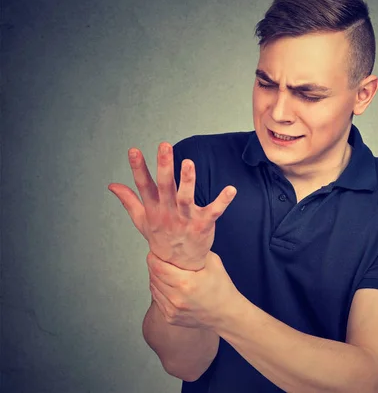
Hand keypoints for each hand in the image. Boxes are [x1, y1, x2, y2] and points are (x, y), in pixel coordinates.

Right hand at [108, 142, 236, 269]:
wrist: (179, 264)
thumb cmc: (162, 237)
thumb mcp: (142, 220)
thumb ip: (129, 200)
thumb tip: (112, 185)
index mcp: (154, 208)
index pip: (144, 186)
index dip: (138, 168)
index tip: (134, 151)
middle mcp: (168, 212)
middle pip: (165, 187)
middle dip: (164, 166)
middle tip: (164, 146)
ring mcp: (186, 218)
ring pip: (186, 198)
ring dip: (188, 181)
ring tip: (188, 163)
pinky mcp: (203, 224)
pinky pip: (214, 211)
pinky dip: (223, 201)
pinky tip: (231, 189)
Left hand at [146, 248, 240, 329]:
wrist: (226, 315)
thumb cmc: (222, 290)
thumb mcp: (214, 263)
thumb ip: (198, 251)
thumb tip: (185, 241)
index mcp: (186, 283)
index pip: (158, 267)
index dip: (154, 257)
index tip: (156, 251)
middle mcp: (176, 298)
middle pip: (153, 276)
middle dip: (154, 265)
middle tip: (160, 258)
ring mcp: (172, 310)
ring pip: (153, 288)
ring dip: (156, 277)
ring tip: (164, 270)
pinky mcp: (170, 317)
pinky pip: (157, 299)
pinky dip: (159, 290)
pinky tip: (167, 284)